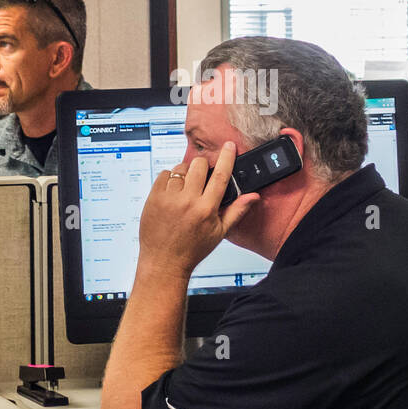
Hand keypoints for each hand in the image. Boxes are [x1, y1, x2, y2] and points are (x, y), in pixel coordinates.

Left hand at [137, 141, 259, 276]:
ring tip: (186, 188)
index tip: (229, 146)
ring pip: (181, 168)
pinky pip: (164, 175)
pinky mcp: (153, 199)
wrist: (164, 262)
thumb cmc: (192, 249)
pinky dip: (170, 178)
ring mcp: (168, 199)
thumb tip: (253, 196)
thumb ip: (237, 211)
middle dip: (203, 167)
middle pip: (199, 166)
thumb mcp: (219, 233)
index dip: (227, 158)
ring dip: (186, 173)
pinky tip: (173, 191)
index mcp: (206, 209)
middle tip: (202, 177)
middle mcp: (187, 202)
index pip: (221, 176)